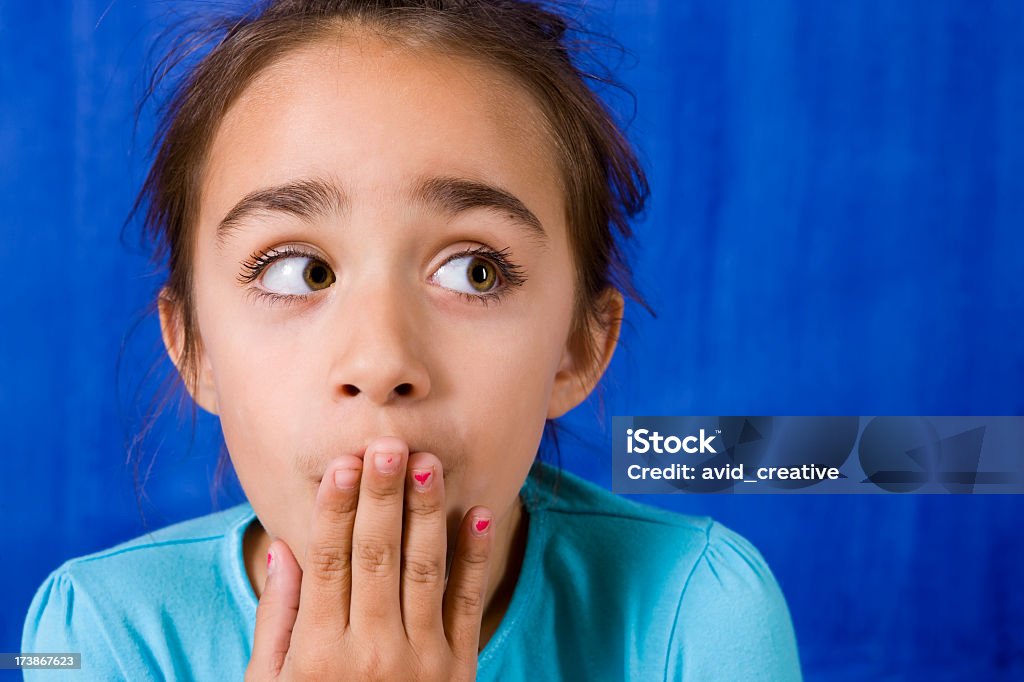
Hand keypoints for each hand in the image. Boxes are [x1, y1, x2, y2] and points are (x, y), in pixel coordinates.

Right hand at [246, 437, 493, 680]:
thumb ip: (278, 620)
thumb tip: (282, 547)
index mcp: (319, 653)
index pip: (329, 563)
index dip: (336, 509)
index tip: (343, 463)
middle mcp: (370, 653)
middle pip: (376, 557)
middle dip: (382, 497)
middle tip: (389, 445)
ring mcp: (420, 662)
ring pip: (424, 571)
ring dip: (426, 513)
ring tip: (427, 464)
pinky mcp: (459, 670)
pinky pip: (467, 605)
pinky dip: (474, 559)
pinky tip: (475, 515)